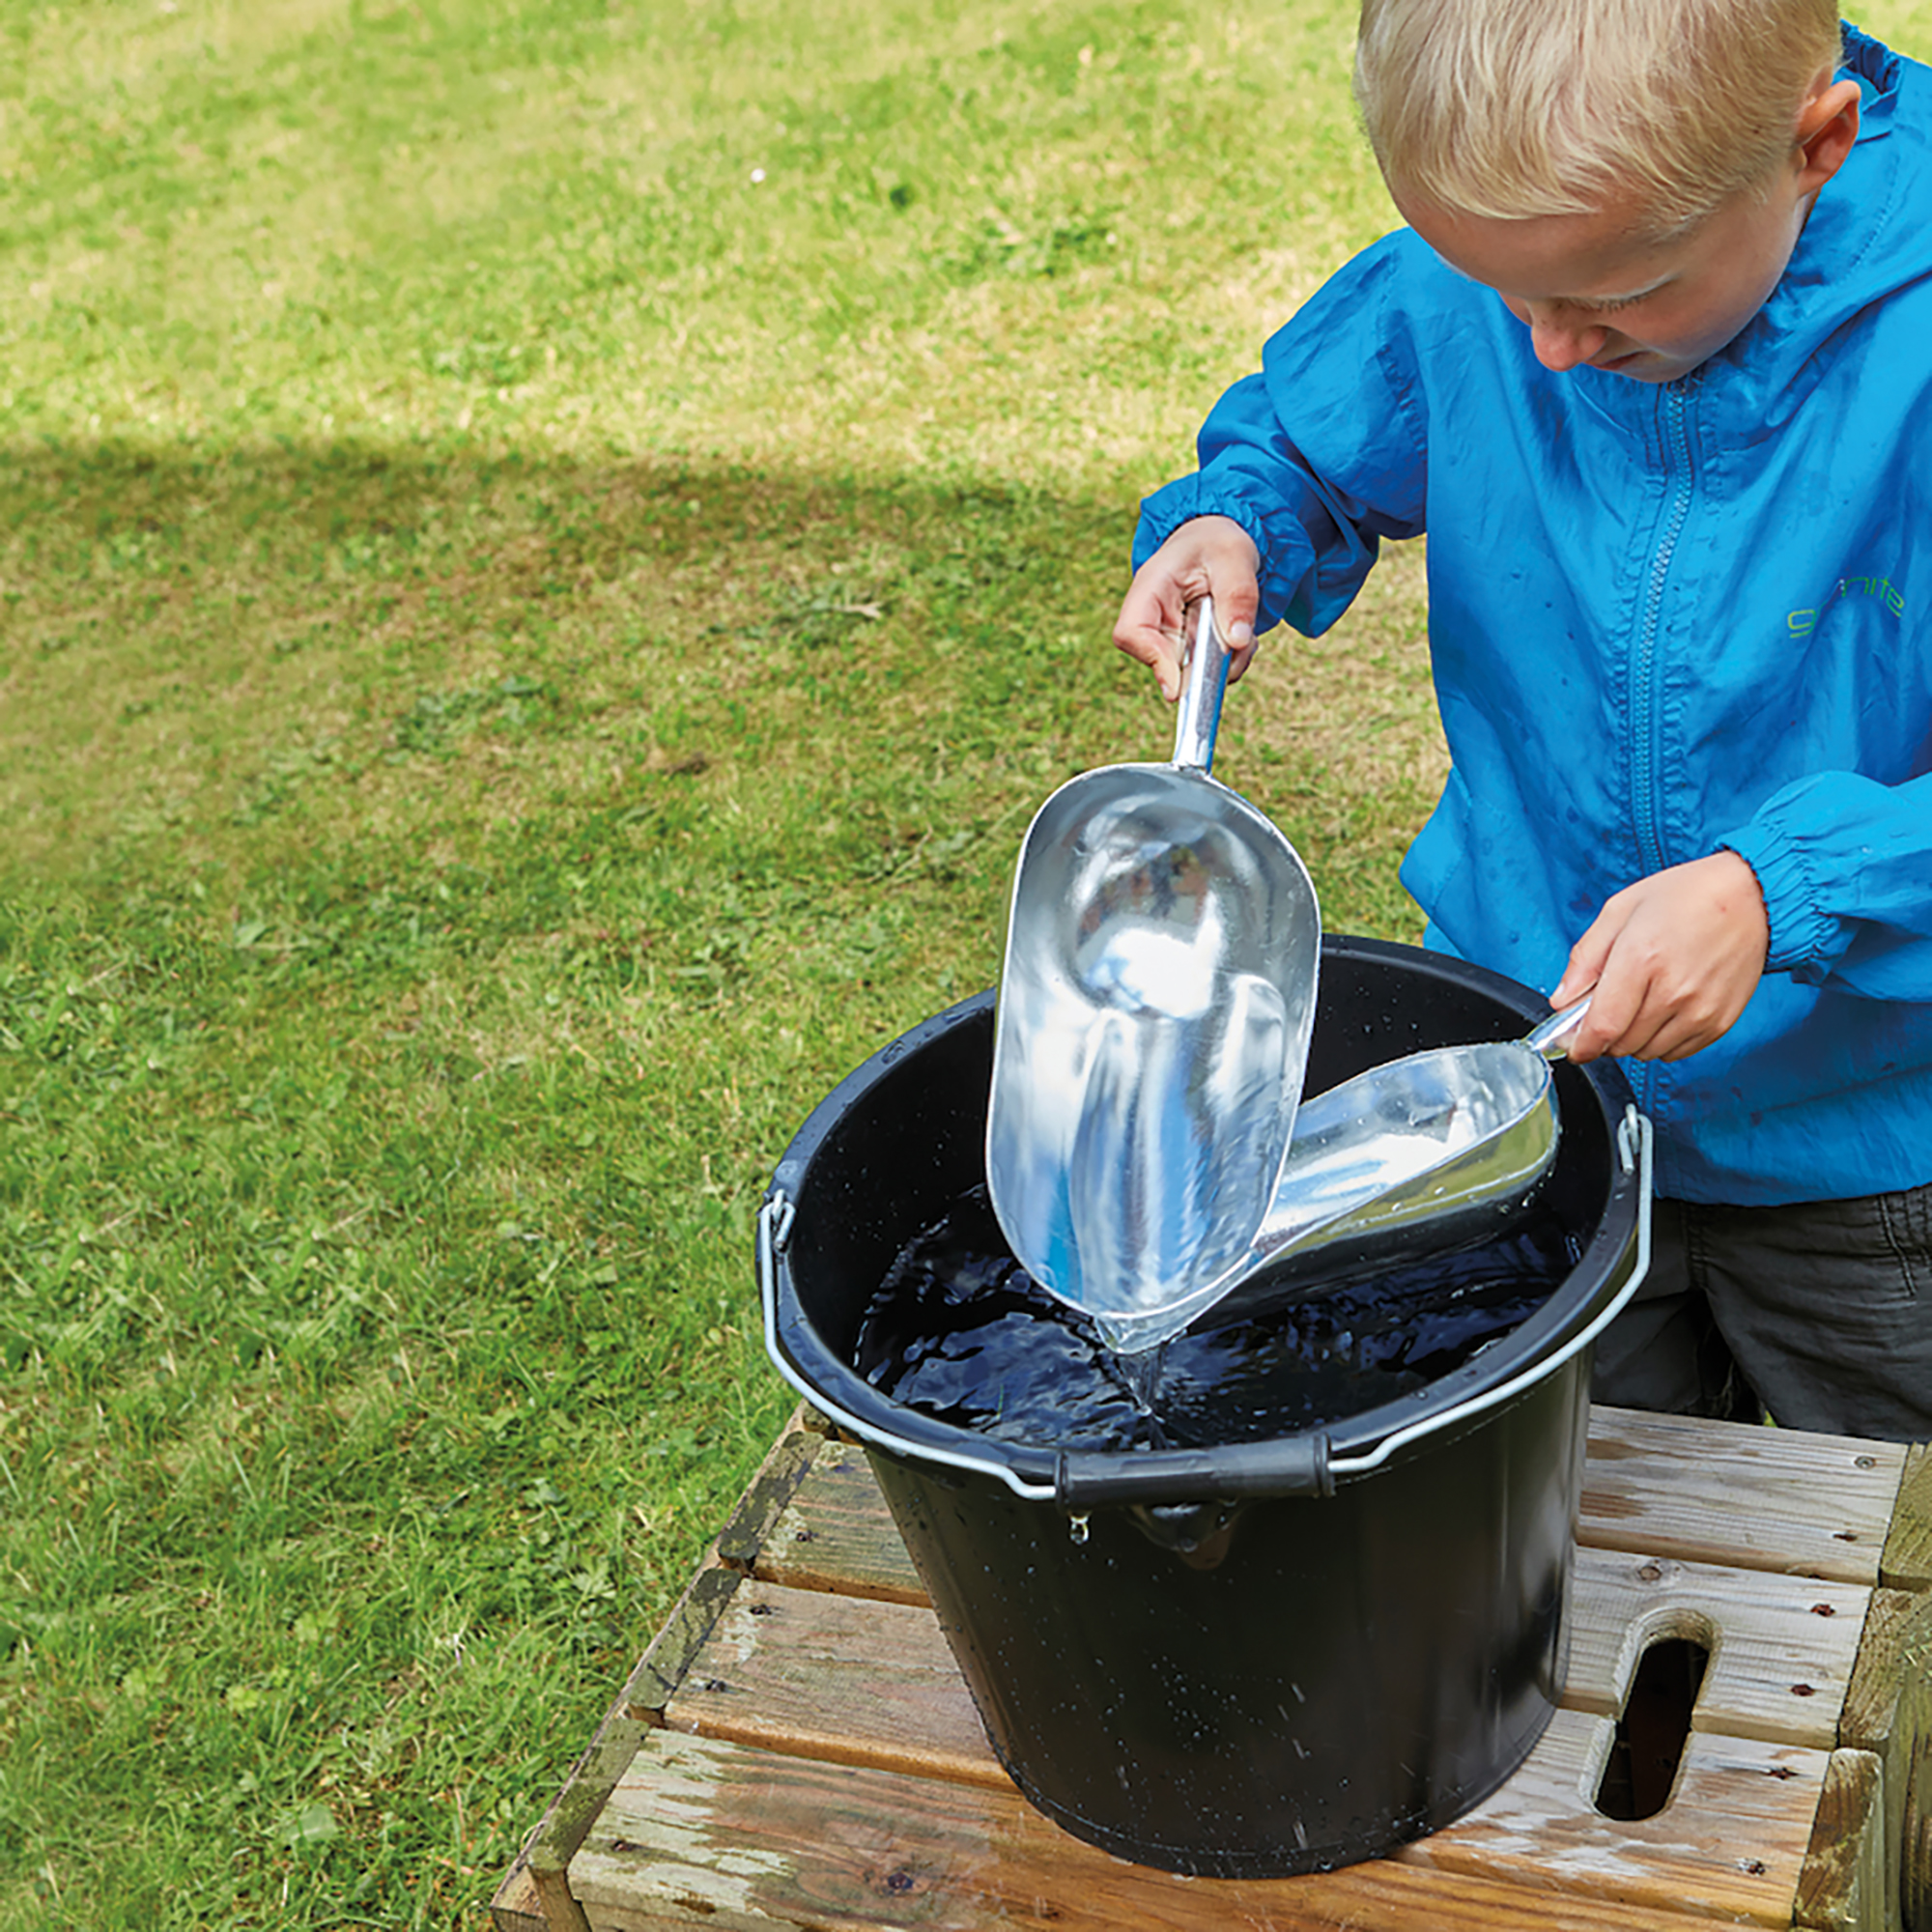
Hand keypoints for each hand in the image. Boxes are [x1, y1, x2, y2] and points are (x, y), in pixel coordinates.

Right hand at [1113, 516, 1262, 700]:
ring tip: (1247, 637)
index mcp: (1151, 587)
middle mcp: (1153, 616)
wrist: (1215, 543)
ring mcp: (1168, 635)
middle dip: (1204, 668)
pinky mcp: (1186, 647)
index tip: (1178, 684)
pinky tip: (1241, 637)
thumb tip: (1237, 640)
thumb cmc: (1217, 543)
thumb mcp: (1235, 556)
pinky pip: (1205, 669)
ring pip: (1188, 672)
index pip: (1131, 632)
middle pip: (1162, 660)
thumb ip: (1238, 595)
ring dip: (1224, 665)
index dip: (1152, 659)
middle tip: (1241, 649)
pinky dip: (1230, 662)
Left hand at [1551, 851, 1769, 1061]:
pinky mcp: (1720, 1021)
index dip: (1580, 1045)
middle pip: (1621, 1045)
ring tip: (1639, 1002)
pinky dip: (1661, 1040)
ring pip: (1647, 1053)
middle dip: (1603, 1036)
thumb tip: (1562, 1000)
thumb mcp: (1619, 911)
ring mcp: (1701, 1010)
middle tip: (1606, 1009)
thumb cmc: (1685, 896)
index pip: (1602, 1028)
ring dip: (1632, 1038)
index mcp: (1642, 959)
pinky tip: (1663, 1010)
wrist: (1750, 895)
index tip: (1571, 1045)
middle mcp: (1674, 991)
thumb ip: (1585, 959)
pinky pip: (1677, 1052)